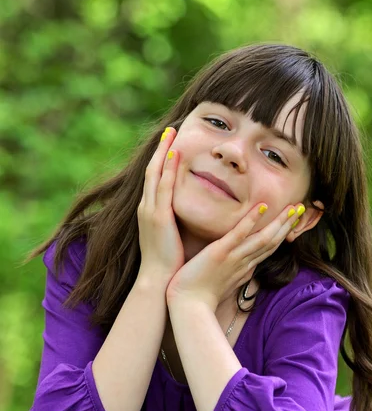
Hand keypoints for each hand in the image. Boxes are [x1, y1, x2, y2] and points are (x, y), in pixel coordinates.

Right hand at [137, 127, 184, 284]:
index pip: (155, 180)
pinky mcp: (158, 218)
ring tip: (171, 133)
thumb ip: (174, 222)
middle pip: (152, 171)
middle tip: (170, 130)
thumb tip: (186, 215)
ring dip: (163, 152)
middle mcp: (146, 208)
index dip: (161, 160)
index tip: (170, 144)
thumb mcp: (169, 237)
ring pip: (155, 174)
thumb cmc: (167, 262)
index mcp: (150, 212)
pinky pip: (163, 187)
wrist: (157, 280)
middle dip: (160, 149)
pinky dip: (167, 170)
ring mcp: (150, 211)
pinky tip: (174, 154)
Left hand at [165, 202, 304, 310]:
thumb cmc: (201, 294)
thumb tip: (245, 268)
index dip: (282, 234)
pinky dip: (251, 221)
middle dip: (288, 225)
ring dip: (279, 222)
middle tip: (301, 207)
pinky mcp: (221, 253)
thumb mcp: (224, 281)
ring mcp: (234, 257)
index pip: (268, 248)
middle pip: (272, 242)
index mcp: (245, 268)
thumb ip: (236, 271)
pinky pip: (239, 234)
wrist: (189, 306)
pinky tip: (261, 206)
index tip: (293, 221)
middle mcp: (245, 262)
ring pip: (264, 238)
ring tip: (293, 206)